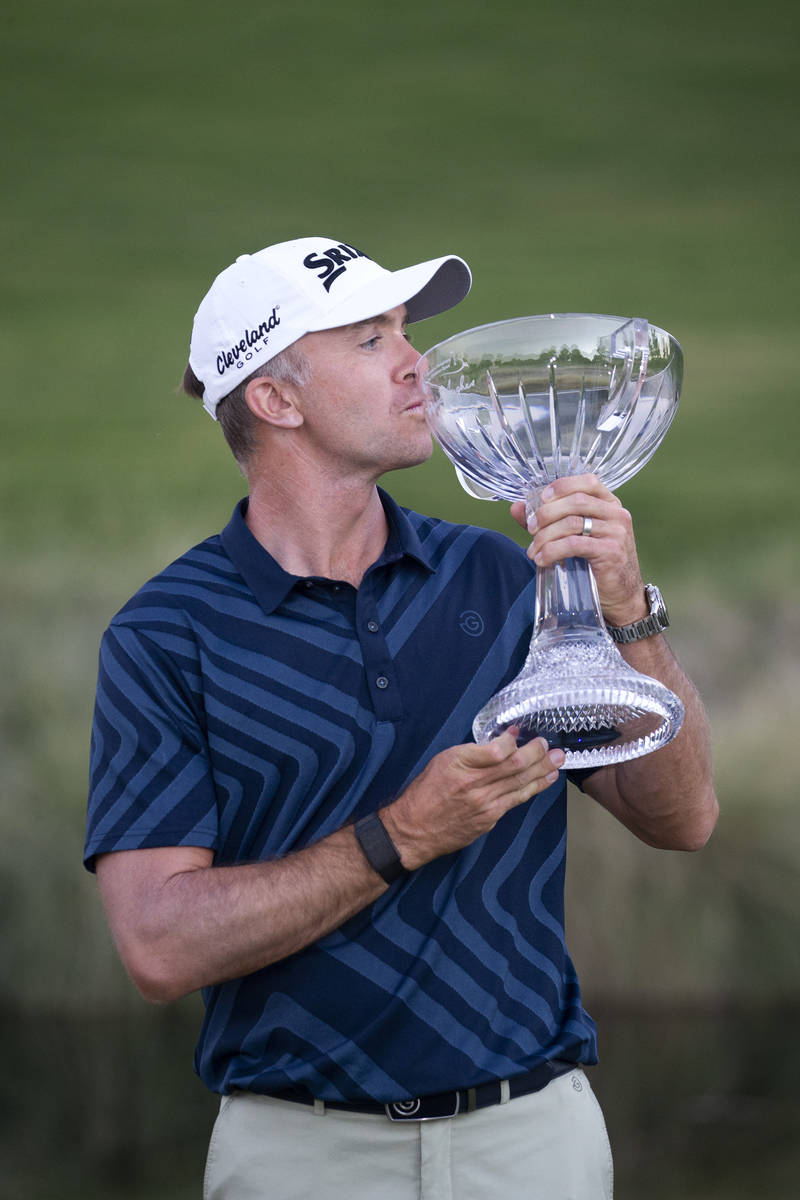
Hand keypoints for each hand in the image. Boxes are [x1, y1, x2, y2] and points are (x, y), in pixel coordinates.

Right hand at [380, 730, 564, 870]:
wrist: (413, 830)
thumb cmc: (425, 792)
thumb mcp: (442, 761)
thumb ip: (472, 753)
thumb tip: (500, 742)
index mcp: (458, 764)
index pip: (497, 750)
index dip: (513, 740)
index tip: (518, 733)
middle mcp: (473, 784)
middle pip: (515, 766)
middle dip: (538, 754)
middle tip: (551, 746)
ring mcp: (484, 804)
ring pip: (521, 783)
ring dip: (543, 770)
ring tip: (559, 760)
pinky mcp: (489, 819)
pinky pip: (516, 800)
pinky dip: (533, 788)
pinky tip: (545, 780)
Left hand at [510, 474, 646, 624]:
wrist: (621, 595)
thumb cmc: (596, 563)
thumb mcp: (574, 536)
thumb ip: (547, 520)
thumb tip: (517, 508)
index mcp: (609, 504)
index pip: (588, 482)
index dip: (562, 486)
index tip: (541, 498)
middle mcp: (616, 514)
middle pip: (576, 501)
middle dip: (546, 513)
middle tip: (530, 529)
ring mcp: (616, 533)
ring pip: (572, 523)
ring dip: (545, 536)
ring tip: (533, 551)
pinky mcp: (611, 552)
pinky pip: (574, 544)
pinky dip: (552, 551)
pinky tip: (542, 560)